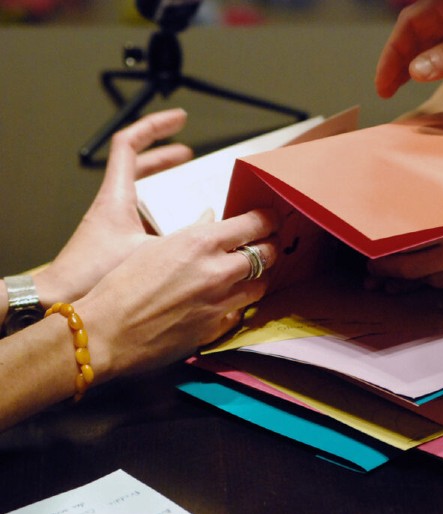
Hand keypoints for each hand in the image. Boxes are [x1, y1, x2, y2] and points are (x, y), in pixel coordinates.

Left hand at [36, 108, 192, 305]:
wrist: (63, 297)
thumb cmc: (93, 274)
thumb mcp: (147, 251)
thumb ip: (182, 237)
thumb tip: (212, 224)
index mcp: (116, 196)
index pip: (129, 144)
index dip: (155, 126)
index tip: (178, 119)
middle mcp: (112, 203)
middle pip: (137, 163)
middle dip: (164, 154)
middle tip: (187, 152)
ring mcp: (113, 219)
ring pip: (139, 187)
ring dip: (162, 180)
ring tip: (185, 180)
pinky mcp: (115, 238)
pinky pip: (141, 210)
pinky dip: (160, 207)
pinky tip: (179, 222)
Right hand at [77, 208, 279, 380]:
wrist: (104, 333)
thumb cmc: (120, 286)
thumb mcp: (155, 247)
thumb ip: (192, 233)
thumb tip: (211, 218)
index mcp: (200, 242)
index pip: (255, 224)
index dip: (268, 219)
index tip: (271, 218)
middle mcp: (217, 271)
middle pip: (267, 254)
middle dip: (269, 248)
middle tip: (267, 245)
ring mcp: (220, 302)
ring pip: (260, 286)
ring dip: (258, 279)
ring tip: (248, 274)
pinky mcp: (216, 328)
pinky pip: (240, 313)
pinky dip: (237, 306)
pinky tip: (227, 302)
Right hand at [375, 0, 442, 97]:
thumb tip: (416, 71)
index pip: (408, 26)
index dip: (391, 57)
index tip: (383, 86)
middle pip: (417, 30)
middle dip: (400, 60)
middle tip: (388, 90)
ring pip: (435, 35)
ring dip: (419, 59)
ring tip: (404, 85)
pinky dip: (442, 56)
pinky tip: (437, 70)